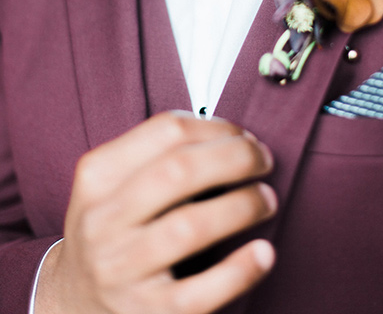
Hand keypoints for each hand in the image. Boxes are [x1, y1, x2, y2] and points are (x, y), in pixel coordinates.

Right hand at [36, 111, 276, 313]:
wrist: (75, 300)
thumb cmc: (112, 228)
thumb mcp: (113, 183)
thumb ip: (159, 155)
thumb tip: (233, 139)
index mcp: (97, 176)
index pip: (166, 131)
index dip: (217, 128)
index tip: (242, 135)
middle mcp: (102, 221)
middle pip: (179, 171)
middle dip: (236, 158)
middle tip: (263, 160)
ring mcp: (121, 270)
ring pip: (190, 227)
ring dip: (242, 205)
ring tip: (266, 199)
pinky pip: (199, 293)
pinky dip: (239, 270)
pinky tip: (263, 252)